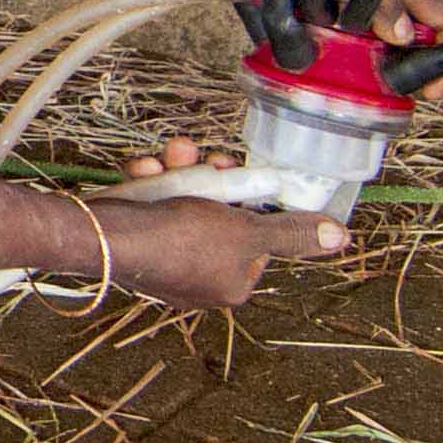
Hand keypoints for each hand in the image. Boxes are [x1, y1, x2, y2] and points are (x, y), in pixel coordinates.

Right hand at [97, 139, 346, 305]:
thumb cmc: (177, 242)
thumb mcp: (246, 233)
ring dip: (180, 172)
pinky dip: (151, 181)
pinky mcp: (137, 239)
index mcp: (230, 284)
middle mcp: (198, 276)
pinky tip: (146, 171)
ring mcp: (165, 258)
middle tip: (209, 161)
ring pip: (187, 201)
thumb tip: (339, 237)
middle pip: (220, 214)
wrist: (104, 237)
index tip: (242, 175)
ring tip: (172, 157)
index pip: (256, 236)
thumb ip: (291, 232)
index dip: (250, 200)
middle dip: (212, 179)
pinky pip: (154, 202)